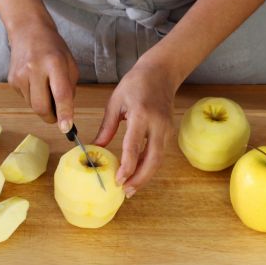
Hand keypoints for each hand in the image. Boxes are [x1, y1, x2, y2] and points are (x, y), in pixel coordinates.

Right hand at [8, 22, 78, 132]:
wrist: (28, 31)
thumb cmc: (53, 48)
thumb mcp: (70, 64)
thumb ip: (69, 89)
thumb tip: (65, 114)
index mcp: (54, 63)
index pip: (60, 94)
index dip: (64, 113)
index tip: (67, 129)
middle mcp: (34, 69)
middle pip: (41, 107)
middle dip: (52, 117)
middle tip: (59, 115)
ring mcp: (19, 76)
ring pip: (33, 106)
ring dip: (43, 105)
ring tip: (46, 87)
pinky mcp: (11, 81)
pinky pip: (26, 99)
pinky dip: (34, 97)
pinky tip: (36, 82)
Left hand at [93, 62, 175, 197]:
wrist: (161, 73)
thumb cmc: (136, 84)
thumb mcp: (115, 102)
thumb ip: (107, 127)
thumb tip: (97, 148)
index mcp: (141, 114)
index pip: (134, 146)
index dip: (127, 166)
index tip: (118, 180)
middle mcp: (157, 124)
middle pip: (153, 159)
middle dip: (140, 178)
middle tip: (127, 191)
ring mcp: (166, 129)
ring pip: (158, 160)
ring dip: (145, 176)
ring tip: (131, 188)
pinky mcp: (169, 132)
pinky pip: (159, 154)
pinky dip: (149, 167)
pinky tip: (138, 174)